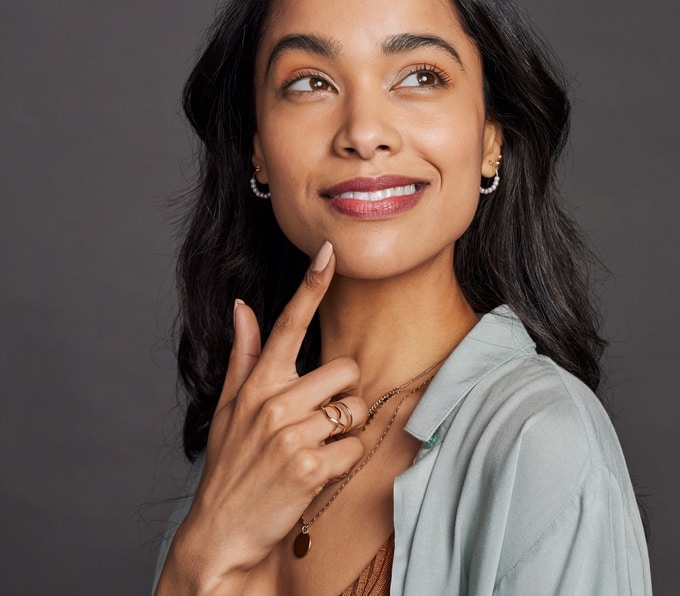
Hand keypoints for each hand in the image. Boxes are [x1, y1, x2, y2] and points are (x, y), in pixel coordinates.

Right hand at [157, 241, 366, 594]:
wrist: (221, 534)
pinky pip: (354, 449)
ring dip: (344, 432)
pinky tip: (317, 474)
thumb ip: (244, 356)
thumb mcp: (228, 409)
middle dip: (342, 396)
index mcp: (256, 385)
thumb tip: (244, 305)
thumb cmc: (231, 468)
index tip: (329, 250)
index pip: (287, 324)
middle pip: (346, 370)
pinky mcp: (309, 467)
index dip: (312, 286)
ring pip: (354, 410)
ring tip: (313, 450)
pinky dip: (344, 463)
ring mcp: (291, 435)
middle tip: (315, 424)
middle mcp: (272, 403)